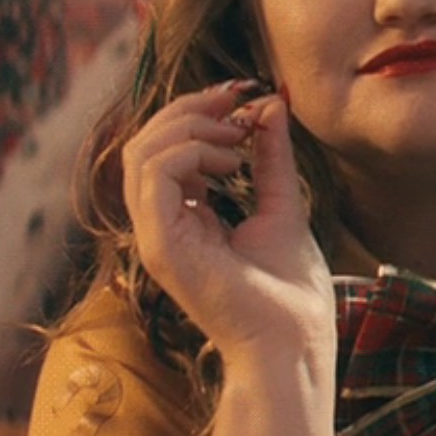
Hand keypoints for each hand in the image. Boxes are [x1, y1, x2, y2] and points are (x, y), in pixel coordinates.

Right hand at [122, 81, 335, 366]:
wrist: (295, 340)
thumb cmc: (290, 287)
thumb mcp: (281, 200)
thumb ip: (270, 154)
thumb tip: (269, 104)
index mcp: (184, 216)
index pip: (163, 148)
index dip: (195, 111)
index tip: (242, 95)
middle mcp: (162, 224)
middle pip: (143, 143)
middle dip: (189, 109)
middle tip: (236, 103)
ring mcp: (157, 236)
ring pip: (141, 153)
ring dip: (191, 128)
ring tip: (237, 140)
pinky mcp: (161, 246)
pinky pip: (155, 175)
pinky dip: (191, 152)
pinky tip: (231, 165)